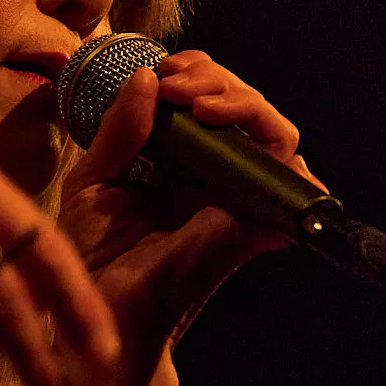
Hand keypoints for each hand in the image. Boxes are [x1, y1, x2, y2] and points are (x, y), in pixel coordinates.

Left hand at [56, 51, 324, 385]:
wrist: (100, 313)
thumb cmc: (95, 256)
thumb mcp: (94, 180)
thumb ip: (120, 130)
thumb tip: (148, 76)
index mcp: (183, 161)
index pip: (211, 100)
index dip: (197, 74)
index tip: (164, 72)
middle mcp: (218, 176)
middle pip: (247, 107)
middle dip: (218, 80)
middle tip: (178, 84)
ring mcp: (238, 199)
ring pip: (275, 133)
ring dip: (242, 102)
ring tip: (198, 103)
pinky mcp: (250, 226)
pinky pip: (291, 187)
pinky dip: (281, 159)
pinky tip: (229, 135)